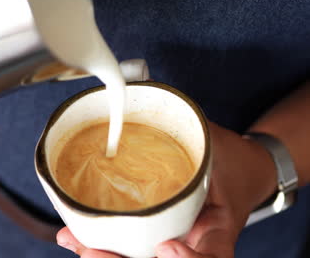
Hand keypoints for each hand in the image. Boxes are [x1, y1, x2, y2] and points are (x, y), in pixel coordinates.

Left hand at [56, 121, 277, 257]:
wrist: (245, 172)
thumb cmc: (232, 162)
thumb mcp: (216, 145)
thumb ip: (188, 126)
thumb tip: (141, 80)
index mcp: (216, 231)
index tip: (168, 247)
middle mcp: (194, 244)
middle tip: (89, 249)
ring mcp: (175, 244)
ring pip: (139, 257)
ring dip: (104, 256)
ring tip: (75, 241)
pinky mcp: (159, 235)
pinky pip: (130, 247)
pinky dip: (104, 246)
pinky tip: (76, 238)